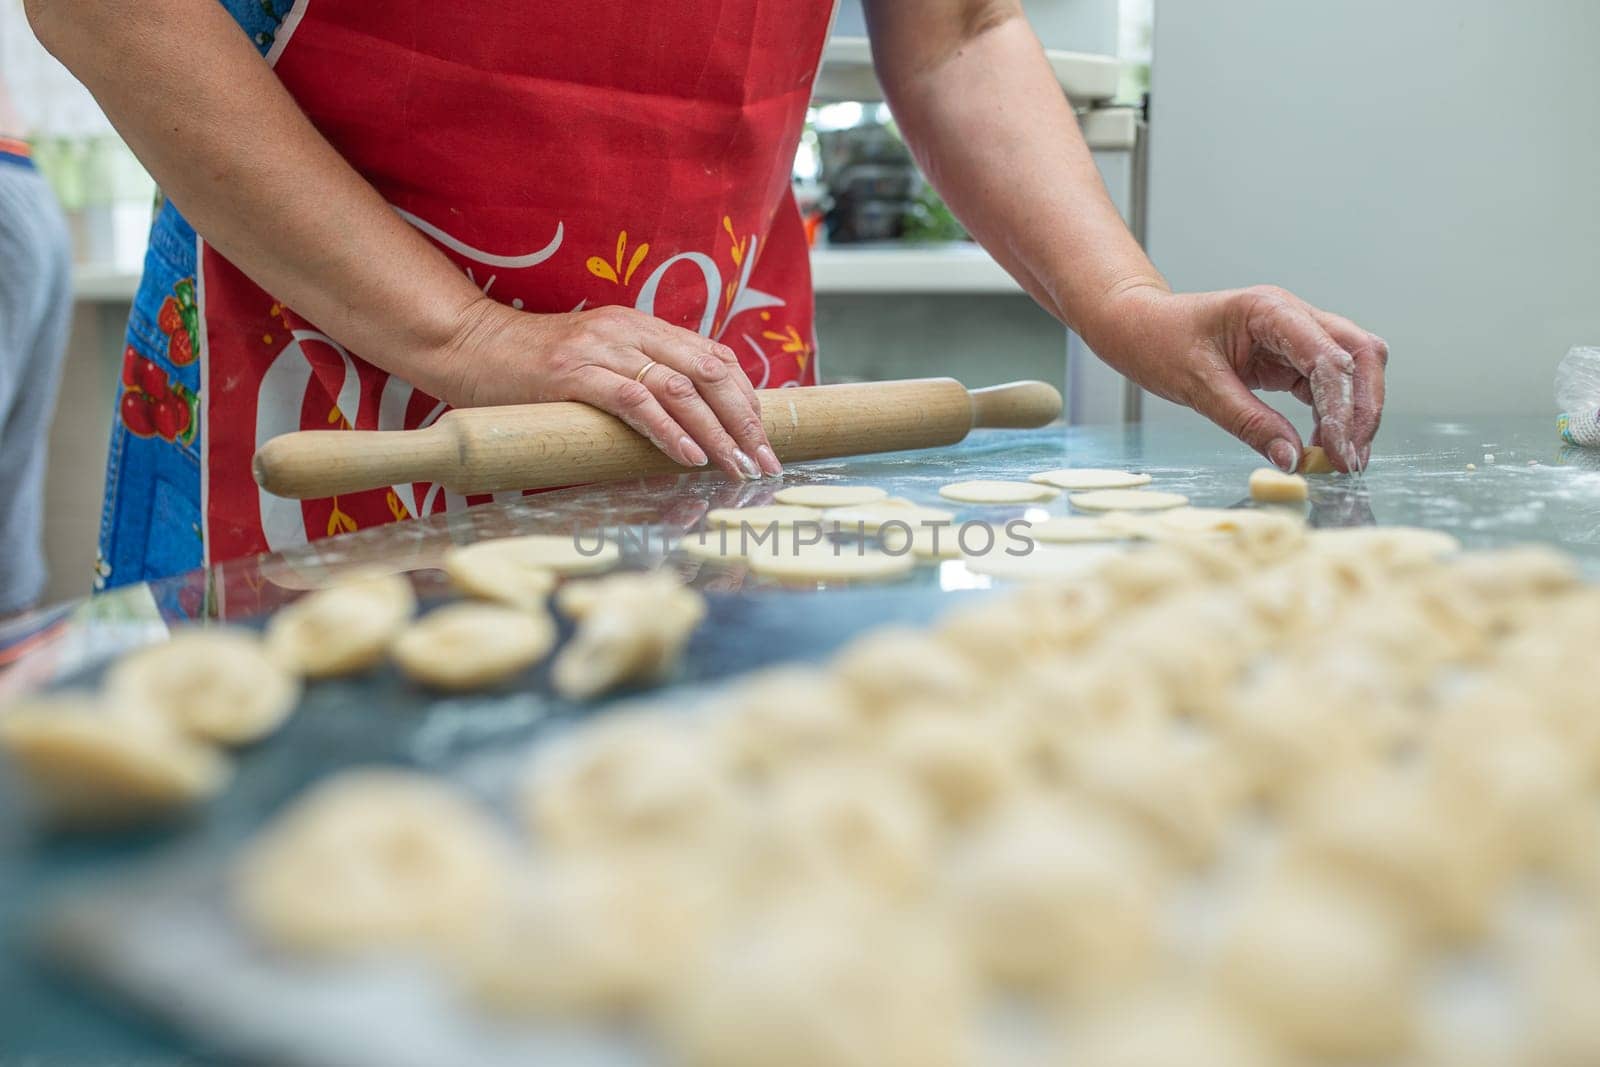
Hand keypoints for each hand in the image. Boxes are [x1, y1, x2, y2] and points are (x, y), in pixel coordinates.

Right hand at [441, 299, 778, 480]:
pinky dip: (667, 431)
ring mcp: (601, 349)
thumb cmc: (530, 369)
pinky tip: (688, 457)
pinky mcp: (573, 374)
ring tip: (737, 467)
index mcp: (640, 326)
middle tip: (765, 461)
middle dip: (744, 420)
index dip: (747, 397)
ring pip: (679, 388)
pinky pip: (633, 401)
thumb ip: (637, 383)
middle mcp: (628, 330)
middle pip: (708, 371)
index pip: (714, 357)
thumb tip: (685, 429)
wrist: (467, 346)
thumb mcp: (596, 366)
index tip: (764, 436)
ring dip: (716, 433)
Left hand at [1090, 284, 1386, 472]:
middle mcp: (1294, 316)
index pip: (1328, 356)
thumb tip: (1293, 460)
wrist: (1139, 327)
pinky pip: (1327, 383)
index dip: (1342, 407)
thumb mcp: (1199, 387)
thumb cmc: (1160, 343)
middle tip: (1352, 459)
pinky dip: (1333, 414)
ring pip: (1352, 368)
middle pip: (1360, 354)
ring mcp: (1296, 335)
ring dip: (1354, 413)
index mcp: (1271, 310)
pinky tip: (1326, 445)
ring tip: (1344, 460)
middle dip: (1364, 408)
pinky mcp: (1290, 357)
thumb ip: (1248, 422)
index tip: (1340, 452)